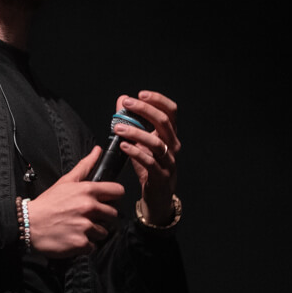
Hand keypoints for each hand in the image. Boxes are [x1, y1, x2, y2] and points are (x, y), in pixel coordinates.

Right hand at [27, 146, 124, 257]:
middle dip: (103, 216)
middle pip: (113, 214)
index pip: (118, 191)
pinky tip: (74, 237)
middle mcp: (89, 207)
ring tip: (78, 227)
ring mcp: (86, 226)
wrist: (29, 224)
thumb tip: (98, 150)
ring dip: (94, 232)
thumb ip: (85, 165)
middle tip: (88, 216)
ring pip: (104, 232)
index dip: (114, 196)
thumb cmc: (47, 203)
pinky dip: (85, 245)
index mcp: (87, 191)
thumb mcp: (65, 181)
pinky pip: (93, 246)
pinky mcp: (82, 243)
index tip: (107, 200)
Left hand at [114, 91, 180, 225]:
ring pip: (156, 142)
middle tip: (126, 104)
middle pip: (164, 122)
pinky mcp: (161, 176)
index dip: (158, 100)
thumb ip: (131, 122)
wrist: (158, 198)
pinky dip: (135, 153)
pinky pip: (149, 162)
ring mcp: (169, 162)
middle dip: (145, 110)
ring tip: (118, 128)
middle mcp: (173, 146)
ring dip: (136, 132)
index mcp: (170, 135)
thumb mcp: (140, 142)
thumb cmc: (149, 167)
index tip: (141, 94)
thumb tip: (121, 100)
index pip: (171, 111)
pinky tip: (123, 146)